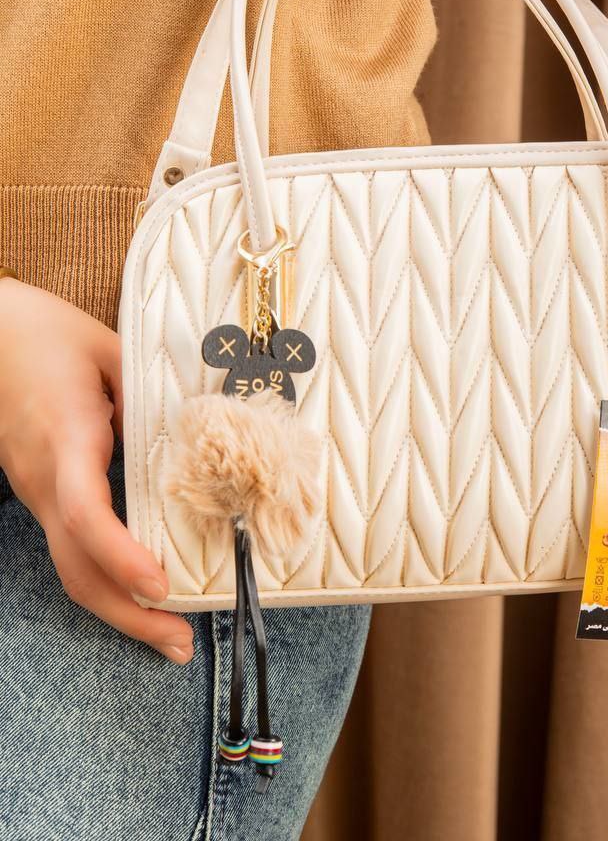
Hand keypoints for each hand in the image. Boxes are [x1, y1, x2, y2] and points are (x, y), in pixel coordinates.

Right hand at [0, 278, 192, 663]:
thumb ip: (153, 395)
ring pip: (70, 566)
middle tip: (181, 643)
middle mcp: (46, 478)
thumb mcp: (111, 351)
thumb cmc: (51, 334)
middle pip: (75, 565)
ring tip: (171, 635)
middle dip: (128, 613)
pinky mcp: (43, 491)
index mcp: (65, 438)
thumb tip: (200, 439)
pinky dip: (107, 577)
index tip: (159, 585)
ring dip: (119, 606)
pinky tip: (142, 590)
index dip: (120, 554)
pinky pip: (71, 547)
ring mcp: (38, 490)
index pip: (84, 511)